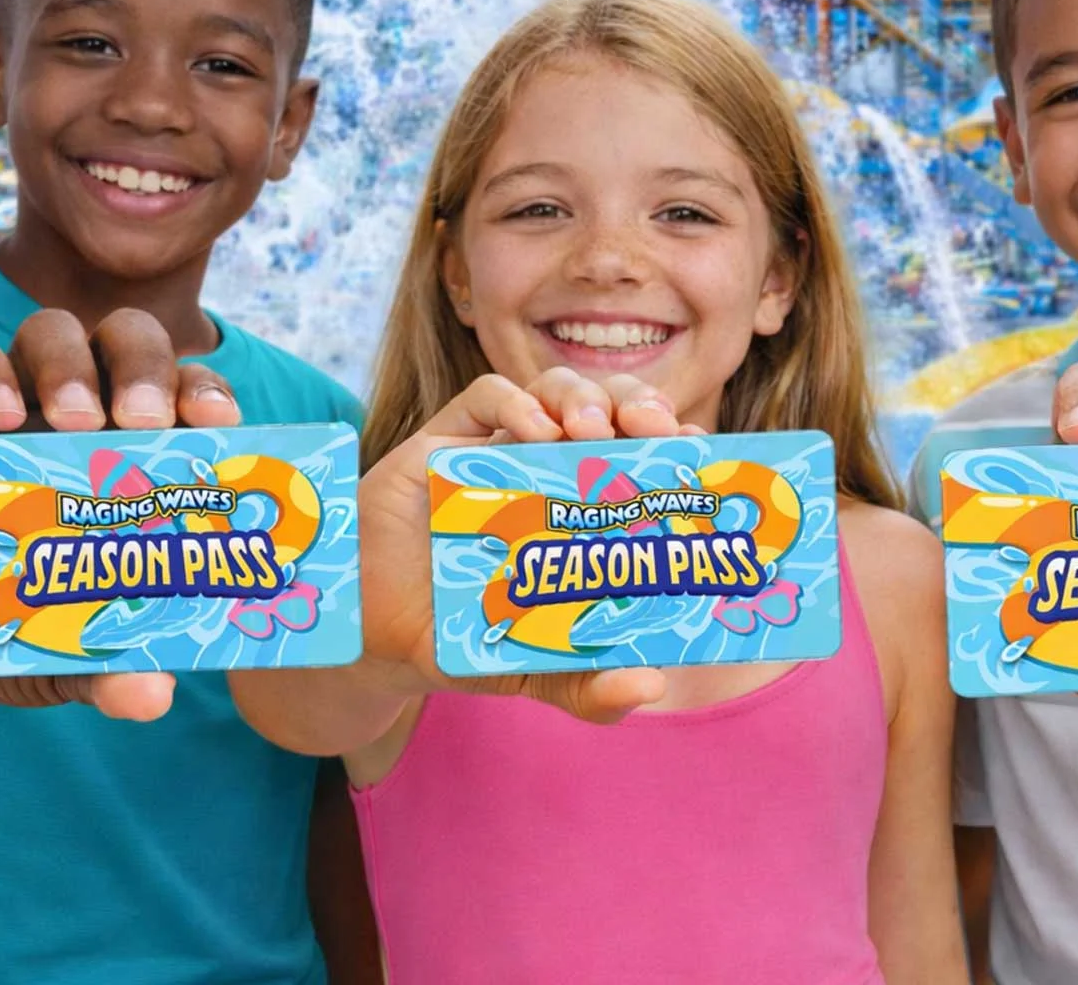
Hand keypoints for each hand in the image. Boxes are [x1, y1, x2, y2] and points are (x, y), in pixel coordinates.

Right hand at [0, 309, 240, 721]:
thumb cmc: (25, 624)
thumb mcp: (69, 656)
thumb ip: (109, 670)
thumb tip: (151, 698)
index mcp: (139, 458)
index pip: (189, 395)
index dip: (210, 393)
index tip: (220, 423)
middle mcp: (87, 415)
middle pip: (130, 342)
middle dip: (148, 367)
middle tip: (145, 422)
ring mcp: (16, 404)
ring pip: (53, 333)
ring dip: (71, 364)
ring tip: (76, 420)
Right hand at [359, 367, 698, 722]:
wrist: (378, 647)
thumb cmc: (468, 643)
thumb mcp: (537, 671)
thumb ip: (589, 686)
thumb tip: (648, 685)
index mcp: (585, 509)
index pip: (643, 455)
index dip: (674, 444)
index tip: (698, 456)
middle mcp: (549, 471)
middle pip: (609, 408)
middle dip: (639, 404)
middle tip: (655, 430)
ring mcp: (497, 452)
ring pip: (555, 390)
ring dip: (584, 396)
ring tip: (594, 429)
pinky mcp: (443, 444)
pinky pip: (485, 398)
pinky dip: (516, 402)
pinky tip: (535, 432)